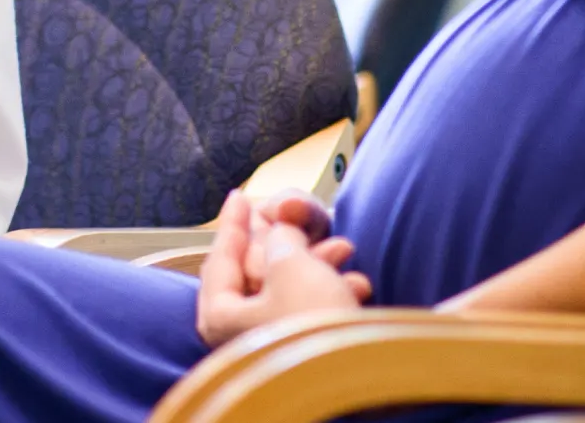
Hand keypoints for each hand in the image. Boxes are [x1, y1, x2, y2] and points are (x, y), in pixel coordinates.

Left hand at [195, 191, 371, 347]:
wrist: (364, 387)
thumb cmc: (314, 322)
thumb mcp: (292, 264)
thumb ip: (280, 239)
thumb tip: (279, 233)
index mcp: (221, 318)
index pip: (220, 259)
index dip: (232, 223)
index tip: (239, 196)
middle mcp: (240, 339)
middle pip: (257, 275)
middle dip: (286, 243)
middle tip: (302, 220)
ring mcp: (275, 353)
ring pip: (291, 293)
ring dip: (318, 265)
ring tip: (345, 249)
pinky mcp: (308, 362)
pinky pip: (314, 317)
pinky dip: (332, 295)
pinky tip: (358, 285)